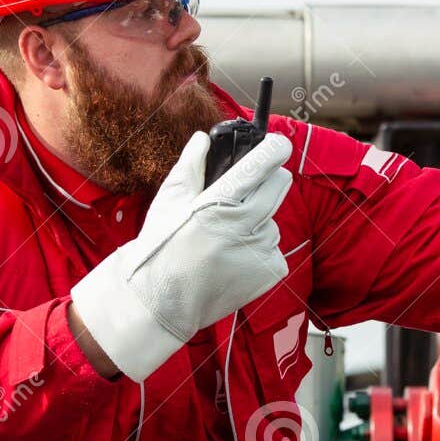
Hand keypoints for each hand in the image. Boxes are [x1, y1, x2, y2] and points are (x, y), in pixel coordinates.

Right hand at [70, 131, 293, 380]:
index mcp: (217, 204)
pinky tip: (234, 260)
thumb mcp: (169, 201)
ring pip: (273, 221)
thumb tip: (202, 138)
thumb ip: (190, 166)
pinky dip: (260, 251)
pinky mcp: (269, 273)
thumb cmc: (161, 247)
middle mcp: (243, 227)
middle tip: (246, 192)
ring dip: (258, 223)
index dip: (274, 150)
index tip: (278, 145)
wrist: (161, 302)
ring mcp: (259, 252)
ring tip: (227, 239)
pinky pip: (274, 249)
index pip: (259, 167)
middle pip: (279, 186)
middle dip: (269, 181)